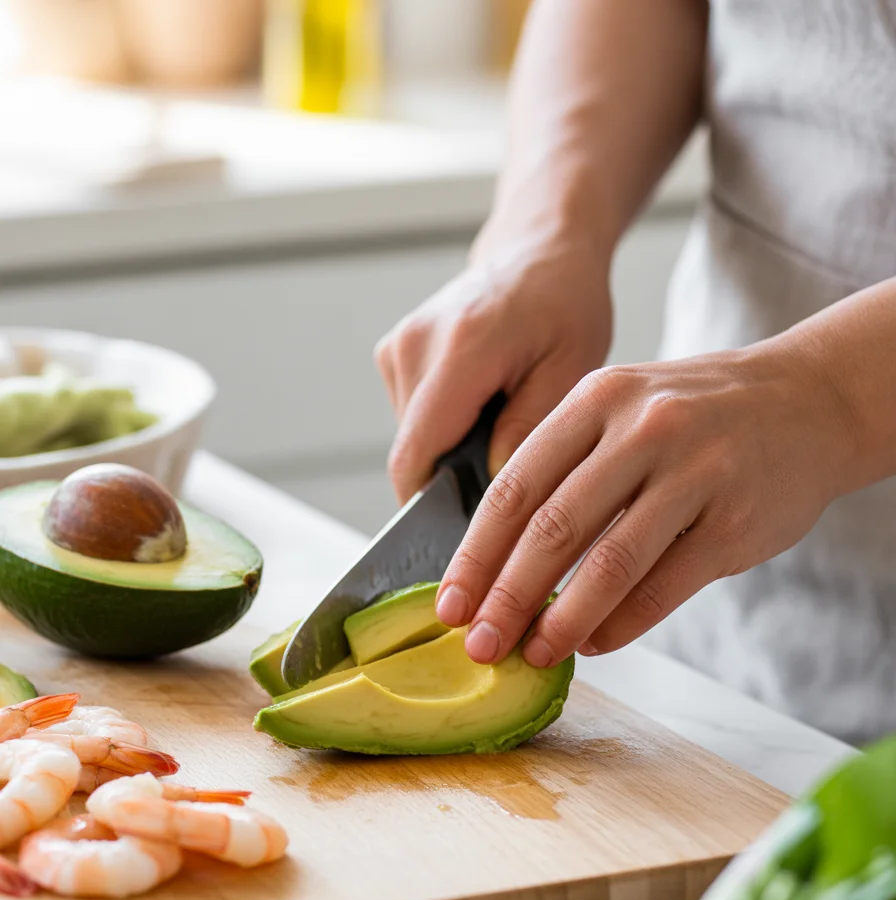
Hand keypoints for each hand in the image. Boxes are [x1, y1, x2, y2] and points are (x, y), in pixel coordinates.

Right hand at [375, 232, 611, 503]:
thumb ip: (528, 433)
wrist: (539, 249)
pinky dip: (445, 427)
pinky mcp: (395, 352)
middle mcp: (415, 345)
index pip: (417, 454)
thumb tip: (494, 493)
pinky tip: (483, 408)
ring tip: (500, 428)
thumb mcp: (570, 371)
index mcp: (461, 349)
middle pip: (412, 452)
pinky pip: (413, 416)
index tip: (460, 540)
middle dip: (450, 480)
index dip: (430, 506)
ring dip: (449, 451)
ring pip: (411, 438)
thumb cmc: (565, 305)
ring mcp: (398, 346)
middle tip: (506, 485)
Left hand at [435, 343, 852, 665]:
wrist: (812, 400)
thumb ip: (565, 471)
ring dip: (562, 621)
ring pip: (609, 564)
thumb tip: (499, 568)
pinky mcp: (735, 520)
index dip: (475, 554)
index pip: (514, 488)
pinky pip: (664, 586)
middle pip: (553, 529)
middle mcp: (642, 429)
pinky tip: (596, 644)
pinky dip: (622, 624)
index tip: (450, 605)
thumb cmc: (696, 417)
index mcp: (596, 399)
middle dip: (507, 597)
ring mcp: (694, 473)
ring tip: (534, 654)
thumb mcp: (623, 410)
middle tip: (480, 645)